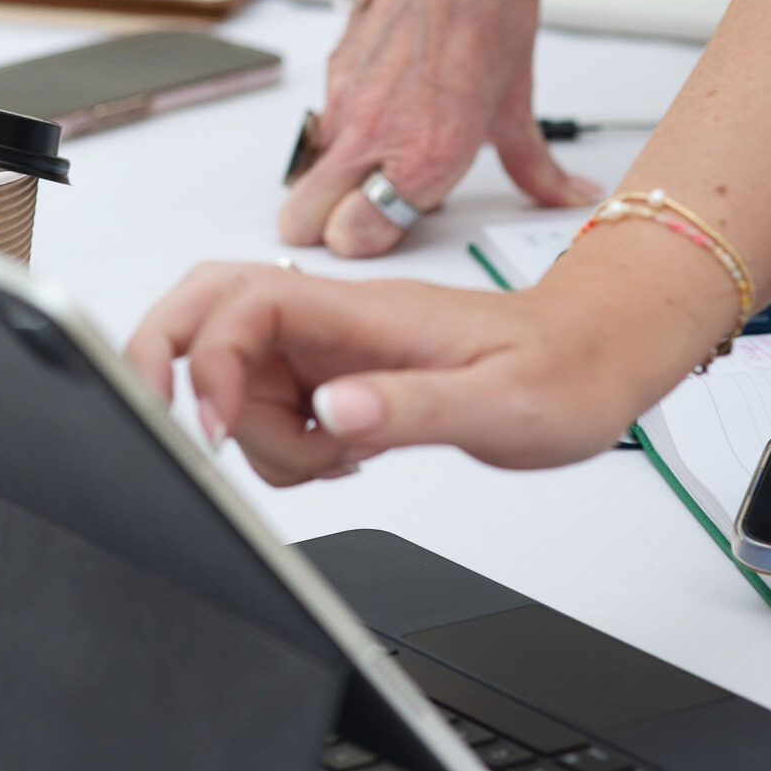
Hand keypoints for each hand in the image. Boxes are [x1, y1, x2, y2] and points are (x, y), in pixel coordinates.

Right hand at [126, 262, 652, 484]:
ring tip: (332, 464)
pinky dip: (285, 441)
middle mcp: (338, 320)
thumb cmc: (563, 370)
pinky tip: (343, 457)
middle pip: (210, 311)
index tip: (225, 432)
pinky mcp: (343, 374)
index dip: (213, 365)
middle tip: (190, 431)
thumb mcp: (500, 406)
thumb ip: (412, 409)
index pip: (248, 306)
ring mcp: (336, 346)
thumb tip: (333, 411)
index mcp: (367, 313)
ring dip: (256, 431)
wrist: (599, 356)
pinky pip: (276, 400)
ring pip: (239, 374)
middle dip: (171, 362)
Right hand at [280, 0, 596, 257]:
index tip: (394, 225)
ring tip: (386, 151)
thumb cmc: (489, 12)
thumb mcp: (516, 103)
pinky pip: (321, 124)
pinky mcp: (331, 74)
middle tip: (368, 208)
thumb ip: (533, 165)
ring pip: (308, 173)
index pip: (355, 240)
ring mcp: (342, 104)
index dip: (369, 239)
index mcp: (423, 157)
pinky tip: (385, 106)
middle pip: (302, 223)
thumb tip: (568, 194)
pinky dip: (343, 130)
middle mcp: (371, 136)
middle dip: (326, 225)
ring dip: (336, 176)